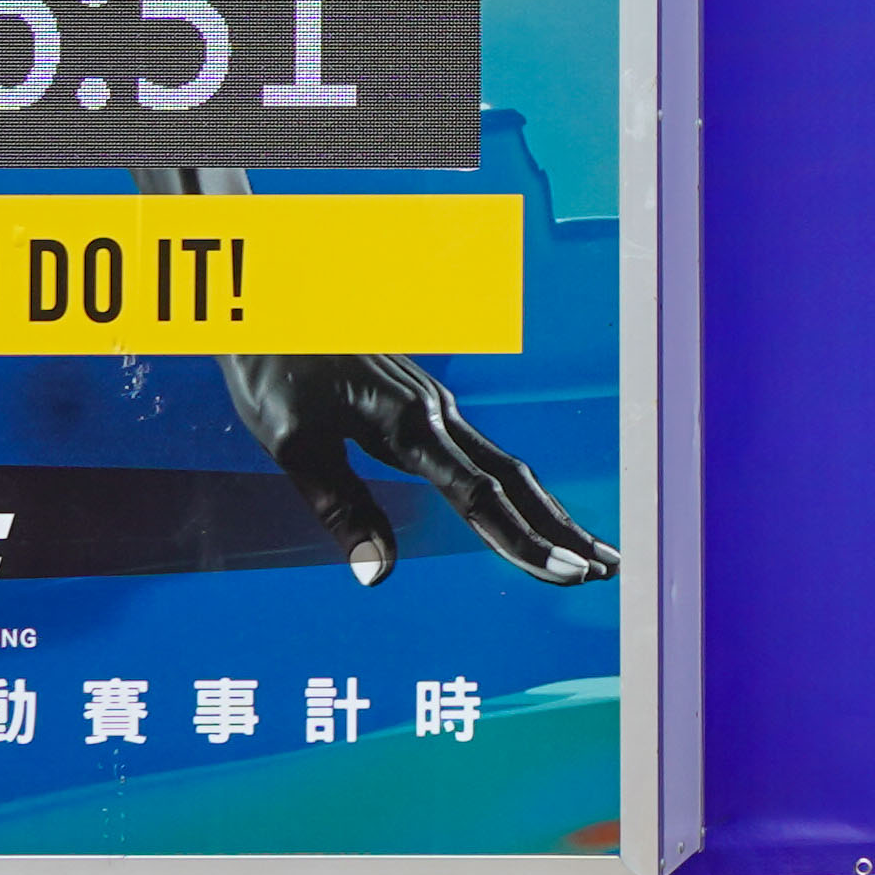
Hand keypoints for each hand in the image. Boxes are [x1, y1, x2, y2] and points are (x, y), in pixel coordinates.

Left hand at [222, 351, 619, 589]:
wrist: (268, 300)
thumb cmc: (272, 370)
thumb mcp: (292, 445)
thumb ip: (341, 508)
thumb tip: (377, 574)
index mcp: (410, 424)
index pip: (480, 496)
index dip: (523, 541)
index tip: (564, 575)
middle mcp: (437, 413)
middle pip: (515, 480)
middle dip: (561, 530)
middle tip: (607, 571)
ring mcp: (436, 406)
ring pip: (508, 465)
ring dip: (549, 512)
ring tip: (589, 551)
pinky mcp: (424, 404)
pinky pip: (486, 453)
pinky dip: (518, 491)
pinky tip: (529, 509)